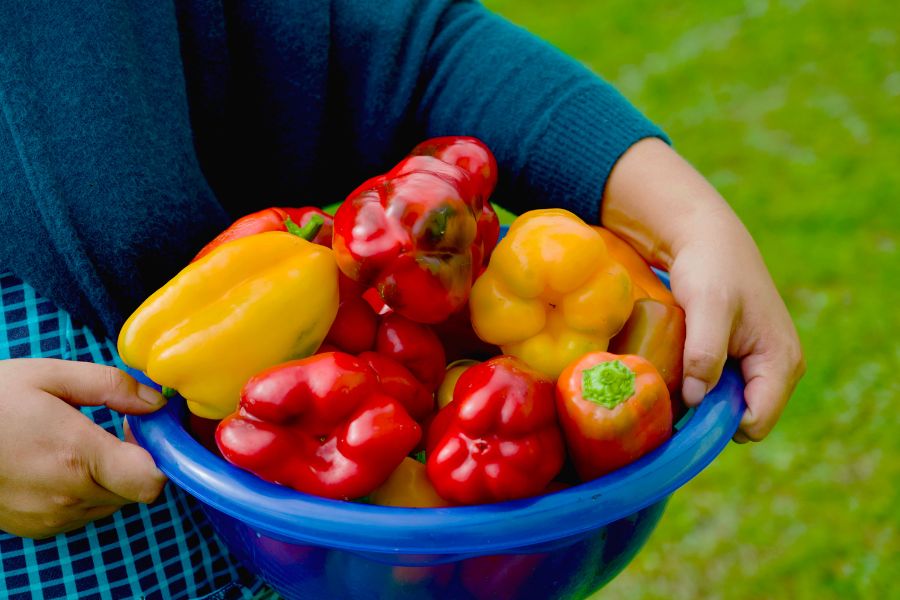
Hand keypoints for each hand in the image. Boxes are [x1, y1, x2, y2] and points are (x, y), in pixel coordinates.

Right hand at [0, 359, 167, 537]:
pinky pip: (84, 513)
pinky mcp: (38, 528)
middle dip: (135, 461)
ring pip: (112, 502)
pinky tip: (60, 464)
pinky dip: (85, 491)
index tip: (145, 431)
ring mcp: (51, 518)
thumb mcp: (51, 376)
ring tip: (80, 444)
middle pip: (135, 490)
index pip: (151, 480)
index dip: (160, 455)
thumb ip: (112, 386)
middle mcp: (68, 495)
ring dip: (110, 477)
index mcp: (77, 455)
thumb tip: (156, 401)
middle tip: (113, 429)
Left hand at [602, 138, 804, 441]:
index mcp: (781, 362)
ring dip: (701, 399)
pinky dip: (698, 384)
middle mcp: (778, 370)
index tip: (681, 406)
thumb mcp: (707, 306)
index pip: (755, 423)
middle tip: (672, 388)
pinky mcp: (741, 359)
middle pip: (741, 420)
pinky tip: (678, 365)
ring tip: (673, 373)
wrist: (706, 238)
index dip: (718, 424)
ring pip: (728, 407)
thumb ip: (705, 353)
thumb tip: (696, 401)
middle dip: (708, 414)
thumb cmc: (711, 268)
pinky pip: (720, 389)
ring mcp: (760, 366)